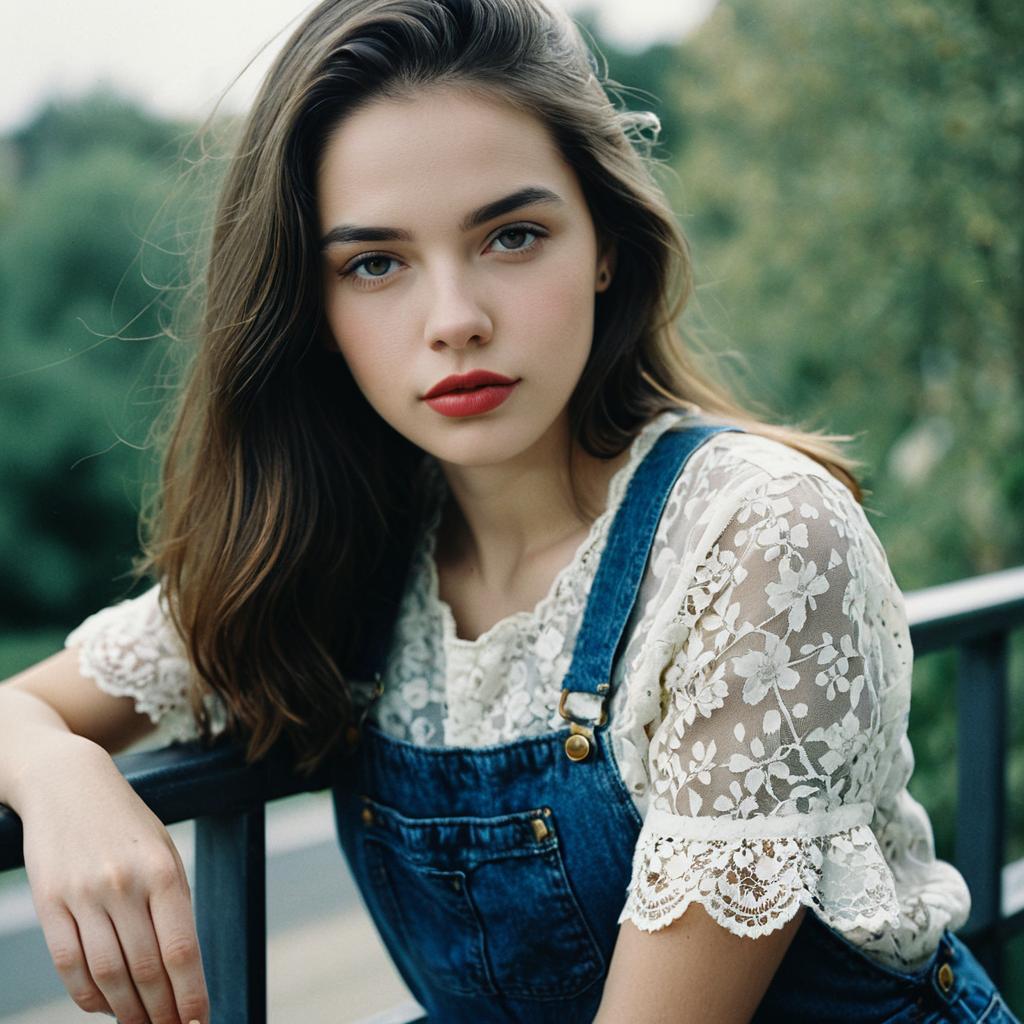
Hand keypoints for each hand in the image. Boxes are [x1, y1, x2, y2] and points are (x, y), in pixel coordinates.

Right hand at [20, 738, 208, 1023]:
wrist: (69, 784)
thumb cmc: (127, 823)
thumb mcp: (163, 851)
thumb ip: (173, 902)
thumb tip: (182, 965)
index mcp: (163, 872)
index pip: (181, 949)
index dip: (191, 994)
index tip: (199, 1021)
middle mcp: (124, 885)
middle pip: (145, 970)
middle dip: (161, 1011)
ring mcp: (83, 896)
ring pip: (108, 975)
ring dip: (127, 1011)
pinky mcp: (49, 904)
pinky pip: (69, 965)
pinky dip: (87, 995)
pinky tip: (103, 1007)